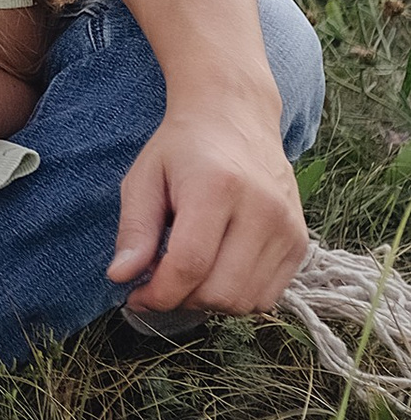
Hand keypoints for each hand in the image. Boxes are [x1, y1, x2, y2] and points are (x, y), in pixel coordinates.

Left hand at [108, 84, 308, 316]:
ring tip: (189, 272)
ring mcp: (288, 227)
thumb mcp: (143, 178)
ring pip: (244, 301)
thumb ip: (134, 229)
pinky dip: (237, 297)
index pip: (189, 264)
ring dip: (208, 301)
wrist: (236, 118)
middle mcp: (262, 208)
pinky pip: (267, 297)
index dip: (158, 294)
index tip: (136, 295)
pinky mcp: (300, 242)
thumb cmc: (182, 149)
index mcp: (218, 186)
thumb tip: (121, 276)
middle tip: (160, 280)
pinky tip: (217, 271)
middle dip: (180, 299)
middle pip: (219, 292)